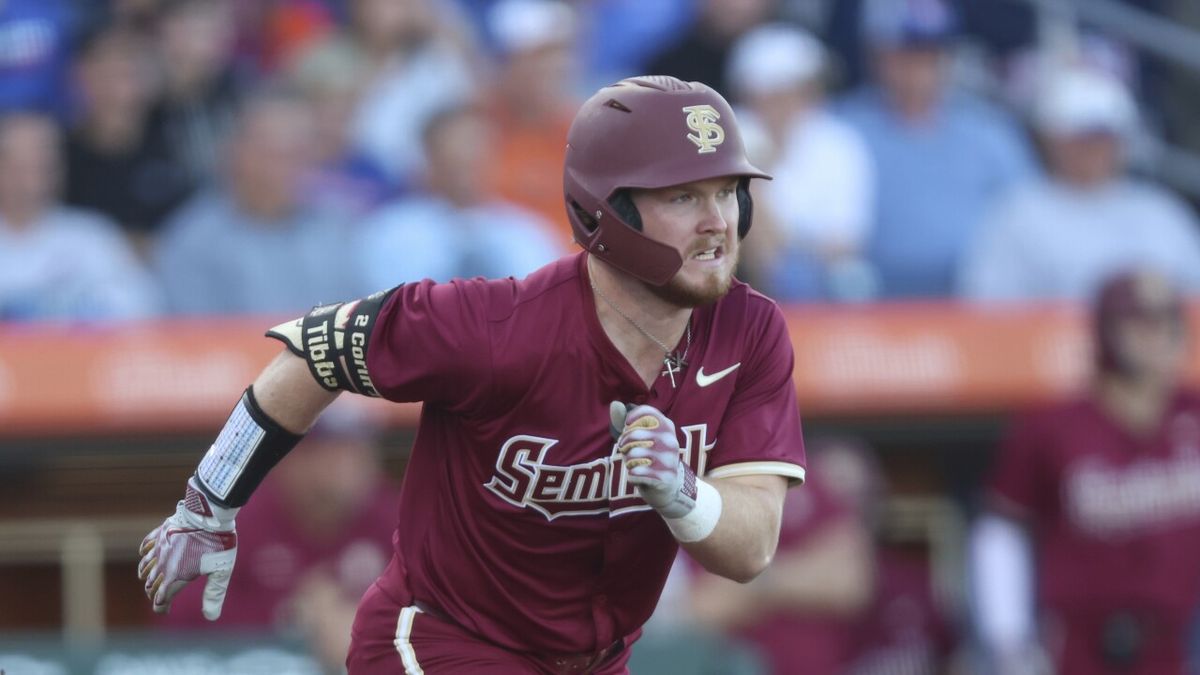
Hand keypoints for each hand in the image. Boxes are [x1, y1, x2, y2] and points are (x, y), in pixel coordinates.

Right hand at [137, 477, 237, 619]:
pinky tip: (144, 554)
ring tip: (148, 579)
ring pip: (146, 566)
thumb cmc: (218, 544)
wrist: (210, 515)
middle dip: (154, 592)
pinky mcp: (160, 532)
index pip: (160, 599)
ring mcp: (159, 547)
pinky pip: (146, 545)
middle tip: (161, 596)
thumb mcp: (221, 571)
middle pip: (151, 584)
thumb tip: (211, 618)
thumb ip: (214, 594)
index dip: (161, 607)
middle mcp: (162, 564)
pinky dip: (144, 553)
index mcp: (175, 576)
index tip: (166, 610)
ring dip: (146, 575)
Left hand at [612, 403, 696, 517]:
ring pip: (633, 454)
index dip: (631, 417)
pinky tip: (637, 476)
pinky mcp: (665, 476)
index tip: (626, 426)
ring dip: (627, 461)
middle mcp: (670, 440)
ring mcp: (670, 459)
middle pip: (634, 433)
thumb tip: (614, 404)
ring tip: (632, 464)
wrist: (668, 485)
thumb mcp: (639, 437)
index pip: (647, 412)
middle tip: (624, 449)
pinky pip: (636, 473)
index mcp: (666, 426)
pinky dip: (632, 475)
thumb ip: (624, 421)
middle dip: (623, 443)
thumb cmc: (649, 456)